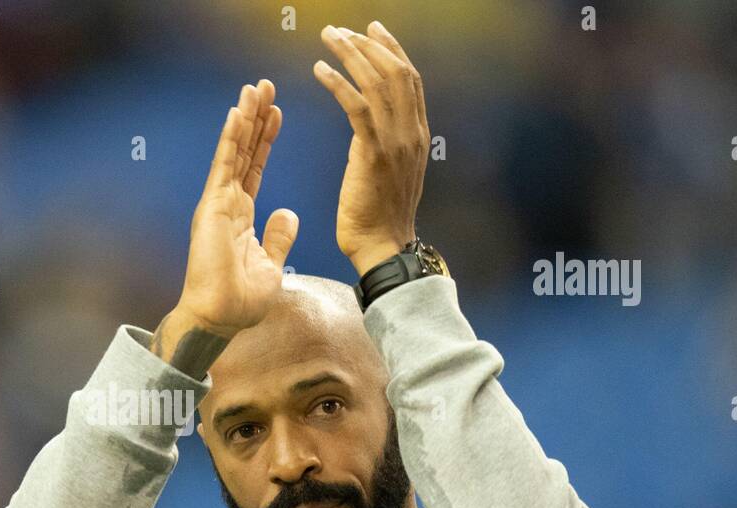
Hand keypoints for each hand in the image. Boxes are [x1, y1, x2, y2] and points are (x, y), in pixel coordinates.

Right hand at [177, 79, 298, 337]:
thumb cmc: (241, 302)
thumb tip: (288, 214)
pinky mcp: (213, 206)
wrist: (221, 318)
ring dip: (245, 118)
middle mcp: (227, 205)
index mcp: (241, 218)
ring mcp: (218, 203)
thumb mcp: (271, 264)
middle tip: (265, 86)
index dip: (265, 141)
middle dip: (255, 119)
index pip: (255, 169)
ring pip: (234, 151)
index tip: (276, 114)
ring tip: (255, 88)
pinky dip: (232, 137)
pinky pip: (225, 165)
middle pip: (244, 153)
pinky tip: (239, 113)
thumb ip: (278, 236)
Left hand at [312, 21, 428, 274]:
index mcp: (417, 135)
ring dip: (351, 55)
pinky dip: (338, 83)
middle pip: (396, 72)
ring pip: (377, 82)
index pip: (409, 79)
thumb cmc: (378, 218)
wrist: (383, 249)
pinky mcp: (373, 153)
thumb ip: (386, 145)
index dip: (391, 50)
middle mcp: (412, 133)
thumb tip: (370, 127)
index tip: (371, 30)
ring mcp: (396, 142)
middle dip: (369, 44)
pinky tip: (319, 70)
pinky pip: (357, 106)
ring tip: (328, 38)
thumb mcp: (391, 173)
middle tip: (342, 29)